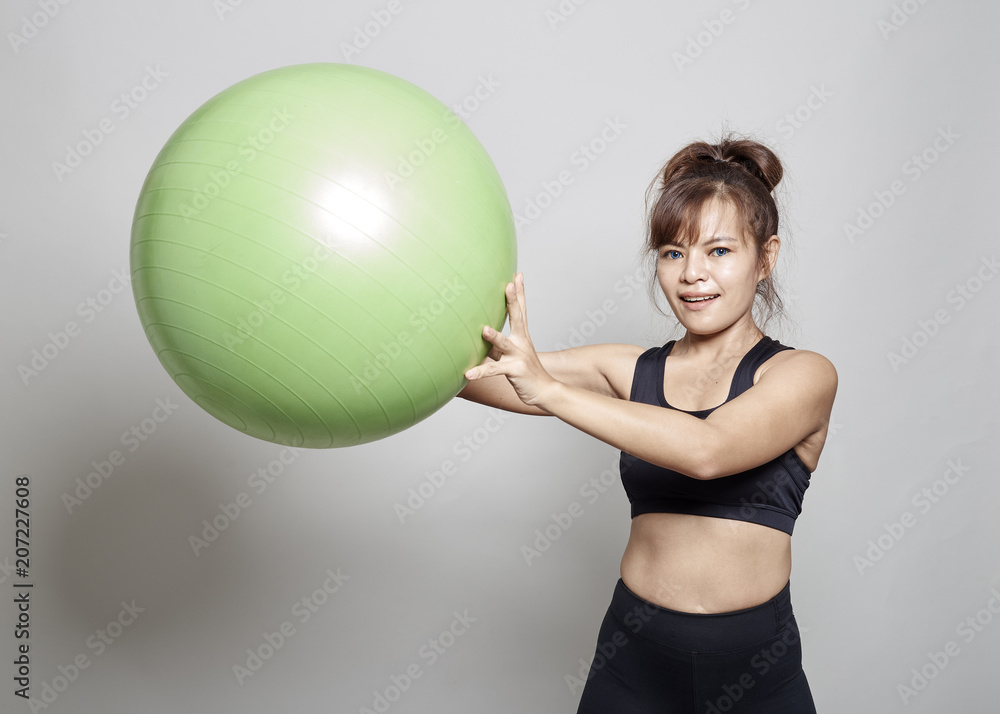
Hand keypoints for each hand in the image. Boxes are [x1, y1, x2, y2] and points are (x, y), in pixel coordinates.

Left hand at [464, 273, 556, 406]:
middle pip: (518, 318)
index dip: (519, 293)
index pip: (521, 310)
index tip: (517, 275)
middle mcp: (522, 343)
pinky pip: (494, 371)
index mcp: (521, 336)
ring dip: (494, 336)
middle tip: (509, 285)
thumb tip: (480, 335)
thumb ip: (496, 345)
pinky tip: (468, 374)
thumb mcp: (511, 355)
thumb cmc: (524, 373)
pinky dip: (480, 372)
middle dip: (513, 301)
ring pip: (504, 344)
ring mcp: (519, 356)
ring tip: (484, 329)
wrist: (544, 392)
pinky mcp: (515, 371)